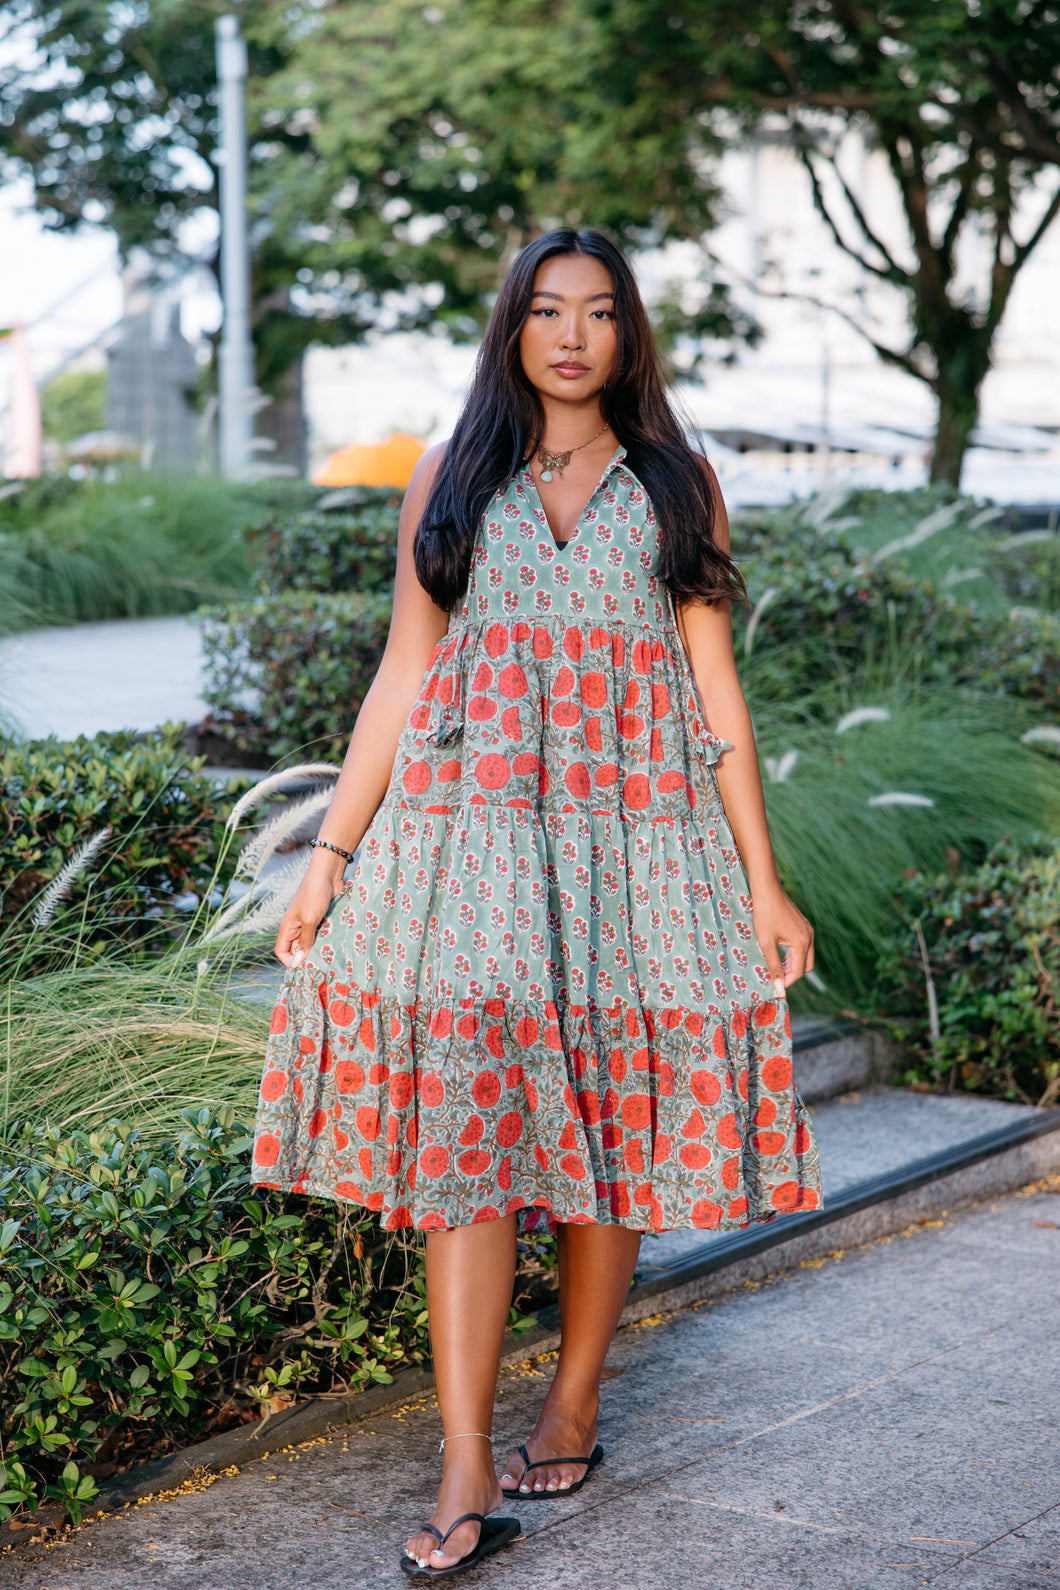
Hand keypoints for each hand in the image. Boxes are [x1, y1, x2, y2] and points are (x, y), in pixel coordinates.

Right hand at [275, 852, 346, 967]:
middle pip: (297, 948)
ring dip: (318, 948)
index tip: (302, 968)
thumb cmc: (314, 895)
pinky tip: (334, 945)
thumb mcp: (309, 920)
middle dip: (306, 957)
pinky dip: (326, 939)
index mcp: (288, 926)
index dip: (288, 960)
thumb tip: (299, 961)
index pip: (281, 950)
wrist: (328, 874)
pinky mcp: (321, 918)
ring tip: (328, 958)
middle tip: (319, 966)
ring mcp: (309, 922)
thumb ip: (305, 940)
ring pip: (310, 942)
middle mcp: (296, 926)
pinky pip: (321, 934)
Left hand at [751, 883, 813, 996]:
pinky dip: (793, 954)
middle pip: (807, 966)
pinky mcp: (803, 925)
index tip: (775, 987)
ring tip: (776, 968)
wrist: (767, 890)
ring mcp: (808, 930)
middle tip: (776, 978)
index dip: (787, 982)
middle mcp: (809, 937)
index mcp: (802, 942)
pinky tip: (779, 954)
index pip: (799, 971)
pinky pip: (803, 946)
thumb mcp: (766, 942)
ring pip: (805, 956)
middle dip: (793, 974)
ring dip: (793, 964)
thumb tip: (778, 985)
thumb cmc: (764, 914)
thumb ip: (773, 965)